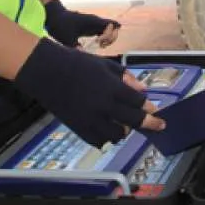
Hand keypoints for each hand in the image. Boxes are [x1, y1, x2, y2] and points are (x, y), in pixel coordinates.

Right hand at [14, 38, 164, 146]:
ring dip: (125, 130)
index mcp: (111, 87)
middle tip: (159, 127)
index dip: (150, 108)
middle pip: (133, 121)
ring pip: (117, 134)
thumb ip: (126, 78)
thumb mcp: (105, 64)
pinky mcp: (78, 127)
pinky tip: (109, 131)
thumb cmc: (77, 63)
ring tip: (126, 125)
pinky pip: (98, 141)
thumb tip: (143, 90)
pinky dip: (107, 138)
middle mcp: (103, 105)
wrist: (46, 72)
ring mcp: (90, 119)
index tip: (156, 111)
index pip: (138, 102)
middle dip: (150, 124)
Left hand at [44, 0, 120, 47]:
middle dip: (111, 38)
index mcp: (92, 21)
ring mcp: (94, 24)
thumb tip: (83, 55)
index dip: (108, 35)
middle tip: (101, 45)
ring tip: (100, 45)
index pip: (111, 25)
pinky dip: (103, 38)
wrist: (55, 16)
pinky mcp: (91, 27)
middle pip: (113, 28)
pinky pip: (103, 32)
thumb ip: (75, 47)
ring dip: (108, 38)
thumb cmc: (60, 25)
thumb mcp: (66, 38)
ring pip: (109, 30)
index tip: (99, 42)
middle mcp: (96, 22)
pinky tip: (97, 44)